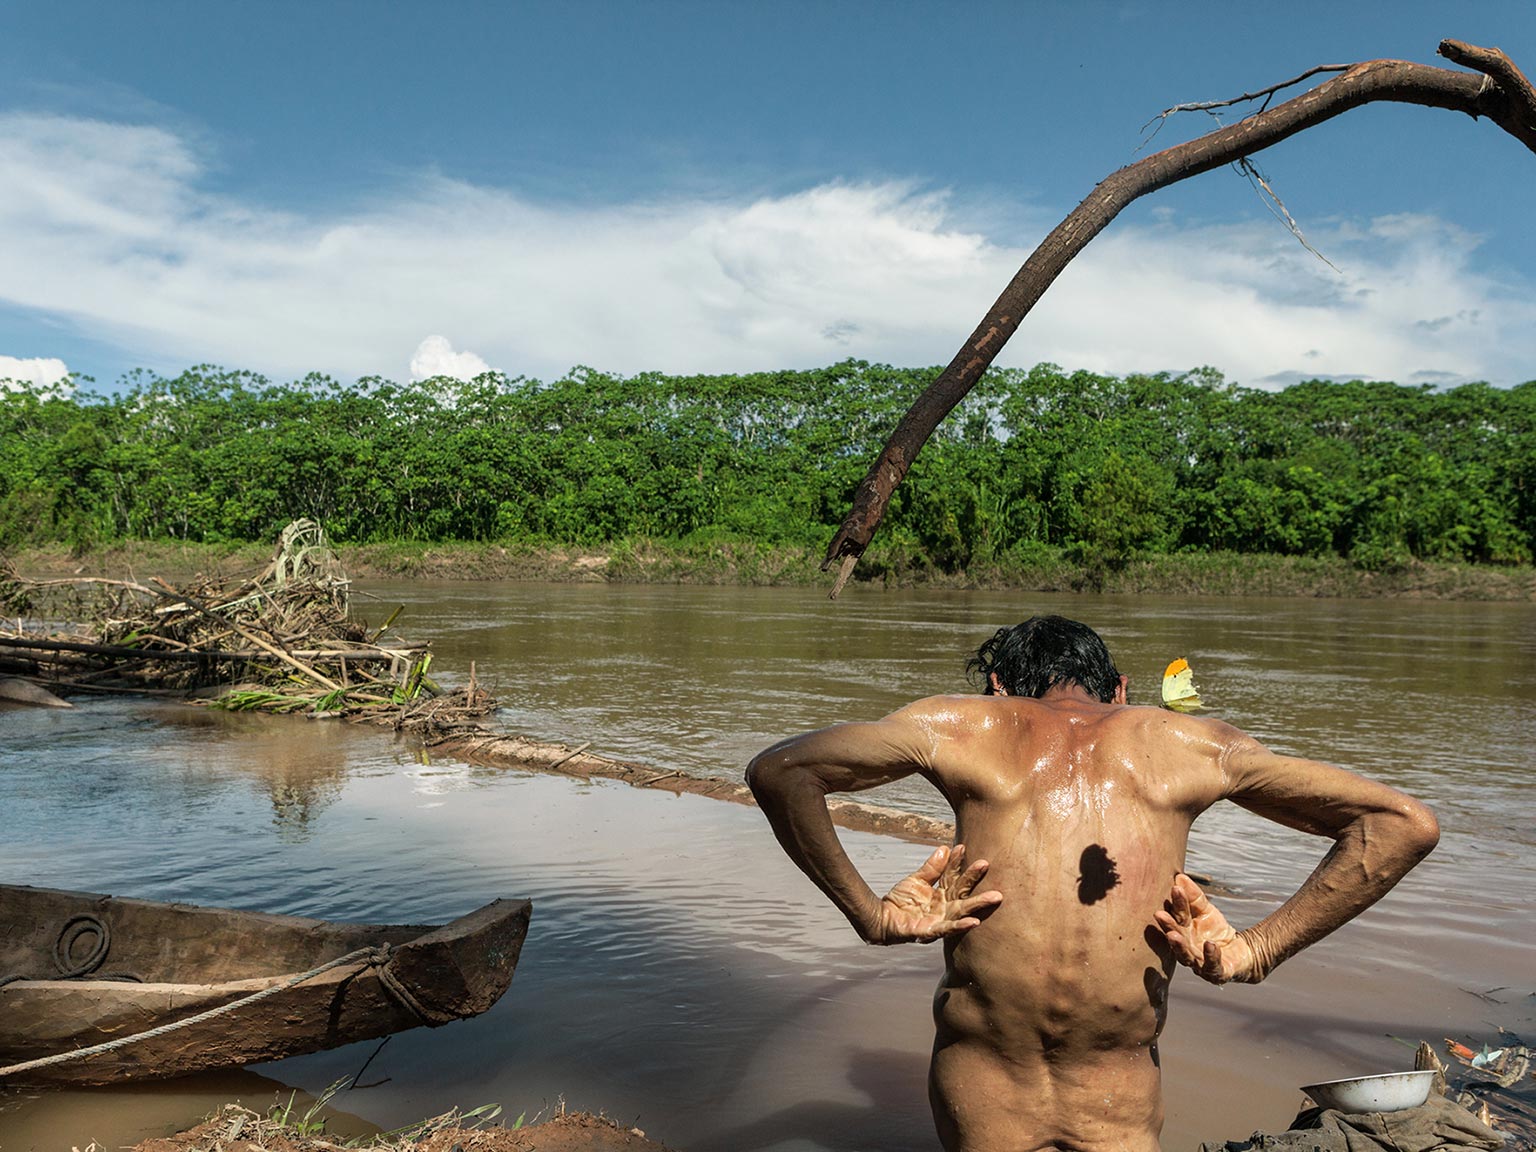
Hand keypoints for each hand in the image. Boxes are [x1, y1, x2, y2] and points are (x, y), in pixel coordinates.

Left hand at [867, 844, 1002, 944]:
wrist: (881, 918)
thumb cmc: (901, 901)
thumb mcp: (916, 880)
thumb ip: (931, 868)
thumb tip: (945, 849)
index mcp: (941, 894)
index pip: (952, 875)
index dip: (956, 862)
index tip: (962, 846)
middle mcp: (944, 907)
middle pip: (961, 891)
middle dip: (974, 879)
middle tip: (986, 863)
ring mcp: (939, 920)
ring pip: (961, 910)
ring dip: (977, 903)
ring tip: (995, 896)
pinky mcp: (930, 932)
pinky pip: (948, 929)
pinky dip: (960, 926)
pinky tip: (974, 922)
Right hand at [1154, 873, 1259, 983]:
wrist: (1240, 955)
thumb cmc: (1216, 931)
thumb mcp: (1206, 910)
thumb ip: (1194, 896)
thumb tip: (1180, 877)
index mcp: (1182, 931)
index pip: (1178, 915)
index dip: (1177, 903)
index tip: (1175, 888)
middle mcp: (1186, 948)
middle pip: (1176, 936)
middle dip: (1168, 926)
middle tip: (1159, 915)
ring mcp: (1199, 963)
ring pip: (1186, 956)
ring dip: (1179, 946)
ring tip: (1173, 935)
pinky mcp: (1216, 973)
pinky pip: (1212, 966)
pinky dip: (1211, 956)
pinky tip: (1210, 945)